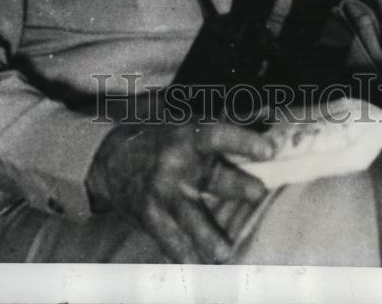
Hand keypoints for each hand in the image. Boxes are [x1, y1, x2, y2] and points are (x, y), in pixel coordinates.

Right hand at [85, 119, 275, 262]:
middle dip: (237, 186)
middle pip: (212, 178)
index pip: (218, 135)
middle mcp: (176, 164)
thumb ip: (227, 126)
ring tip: (224, 251)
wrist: (112, 158)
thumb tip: (267, 117)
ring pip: (190, 217)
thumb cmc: (161, 138)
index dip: (243, 140)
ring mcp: (162, 193)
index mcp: (188, 136)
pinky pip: (169, 239)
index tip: (269, 150)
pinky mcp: (150, 216)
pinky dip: (183, 254)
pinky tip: (196, 265)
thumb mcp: (189, 125)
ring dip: (208, 235)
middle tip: (258, 192)